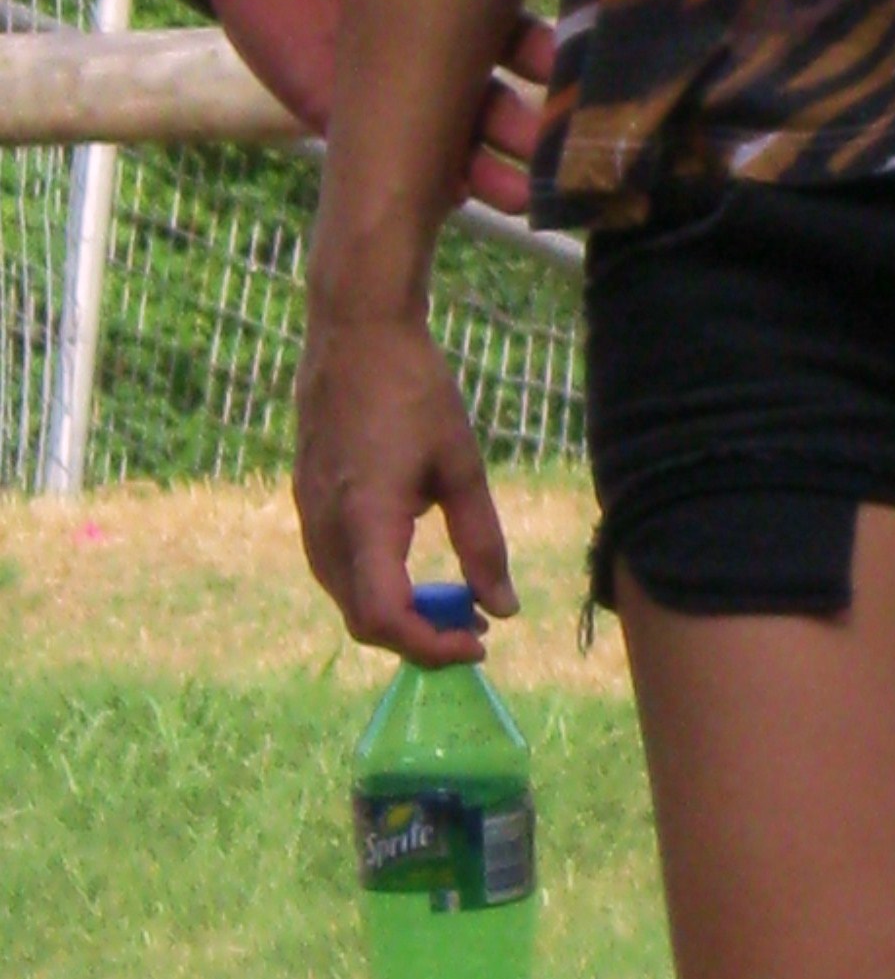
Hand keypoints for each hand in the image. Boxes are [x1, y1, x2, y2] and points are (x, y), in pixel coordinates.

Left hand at [211, 0, 555, 211]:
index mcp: (462, 12)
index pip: (518, 45)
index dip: (545, 60)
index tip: (568, 72)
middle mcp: (438, 61)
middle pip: (493, 104)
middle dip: (524, 128)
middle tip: (549, 144)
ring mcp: (394, 94)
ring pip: (452, 144)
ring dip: (488, 171)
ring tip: (520, 194)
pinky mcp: (346, 118)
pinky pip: (390, 157)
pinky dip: (423, 181)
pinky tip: (452, 197)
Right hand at [294, 306, 518, 663]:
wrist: (355, 331)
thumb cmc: (415, 390)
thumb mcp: (461, 466)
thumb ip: (482, 542)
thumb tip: (503, 608)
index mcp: (366, 520)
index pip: (385, 619)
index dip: (430, 646)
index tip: (476, 641)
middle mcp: (326, 527)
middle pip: (362, 620)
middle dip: (419, 637)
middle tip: (472, 626)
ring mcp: (309, 514)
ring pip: (345, 597)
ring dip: (395, 614)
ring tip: (450, 600)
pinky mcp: (306, 500)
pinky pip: (334, 567)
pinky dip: (373, 585)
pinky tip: (411, 563)